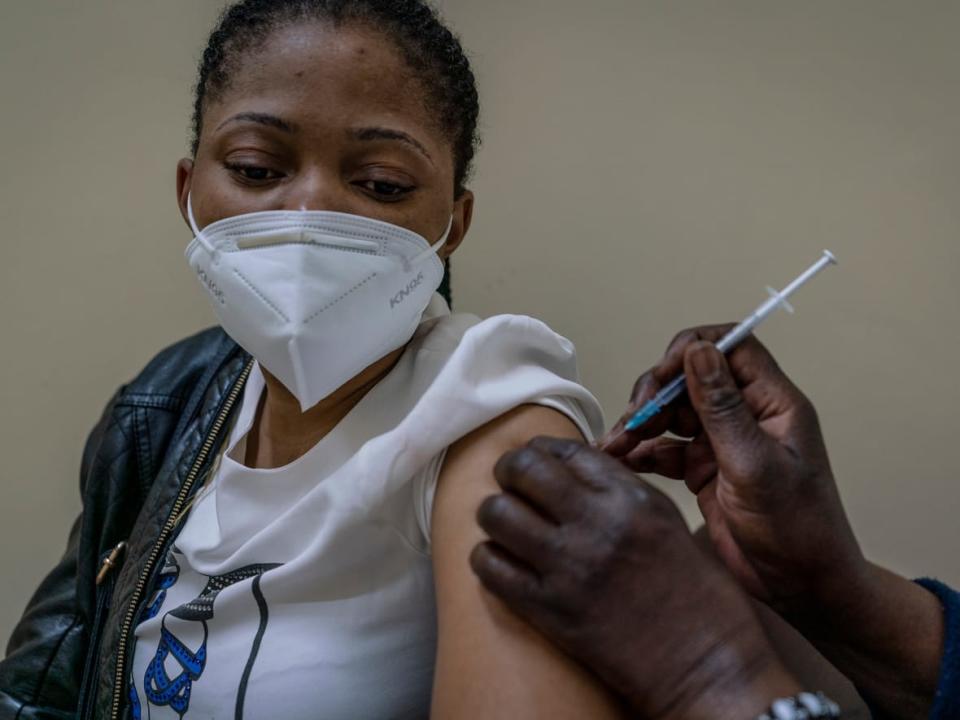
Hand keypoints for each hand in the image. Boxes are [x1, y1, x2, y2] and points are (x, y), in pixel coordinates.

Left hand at [470, 437, 798, 719]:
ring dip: (493, 514)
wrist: (705, 662)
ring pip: (496, 513)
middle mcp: (597, 523)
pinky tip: (501, 562)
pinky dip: (487, 559)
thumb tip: (566, 468)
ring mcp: (570, 567)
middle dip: (508, 472)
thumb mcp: (665, 518)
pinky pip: (490, 567)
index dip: (540, 450)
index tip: (533, 460)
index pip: (564, 451)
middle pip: (522, 470)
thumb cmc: (694, 592)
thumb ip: (616, 488)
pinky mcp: (550, 610)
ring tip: (504, 525)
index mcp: (630, 498)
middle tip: (509, 485)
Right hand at [600, 326, 864, 619]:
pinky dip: (640, 452)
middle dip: (656, 393)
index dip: (692, 350)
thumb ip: (723, 408)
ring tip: (615, 444)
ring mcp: (722, 442)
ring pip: (672, 412)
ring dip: (641, 423)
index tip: (661, 376)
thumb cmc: (797, 529)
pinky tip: (619, 460)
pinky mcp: (702, 470)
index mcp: (772, 403)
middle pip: (691, 377)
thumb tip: (698, 351)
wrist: (800, 588)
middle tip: (634, 420)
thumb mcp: (756, 465)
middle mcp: (746, 415)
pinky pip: (664, 448)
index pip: (730, 347)